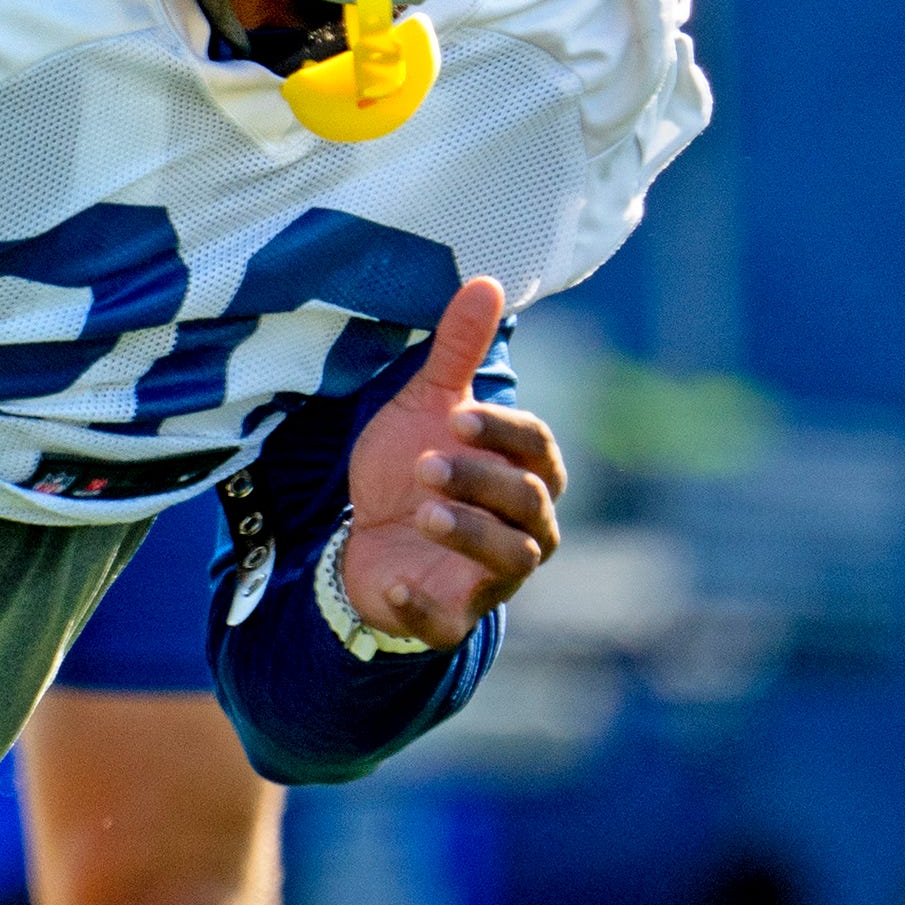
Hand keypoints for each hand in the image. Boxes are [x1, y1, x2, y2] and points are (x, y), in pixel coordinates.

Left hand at [342, 278, 565, 647]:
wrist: (366, 539)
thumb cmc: (412, 470)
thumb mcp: (426, 408)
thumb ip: (457, 354)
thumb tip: (485, 281)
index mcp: (525, 474)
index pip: (539, 451)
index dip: (507, 434)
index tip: (459, 415)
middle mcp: (524, 528)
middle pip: (531, 506)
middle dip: (484, 483)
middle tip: (427, 465)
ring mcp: (489, 577)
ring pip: (510, 562)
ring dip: (471, 536)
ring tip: (422, 512)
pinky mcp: (449, 617)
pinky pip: (449, 622)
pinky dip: (423, 605)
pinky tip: (393, 581)